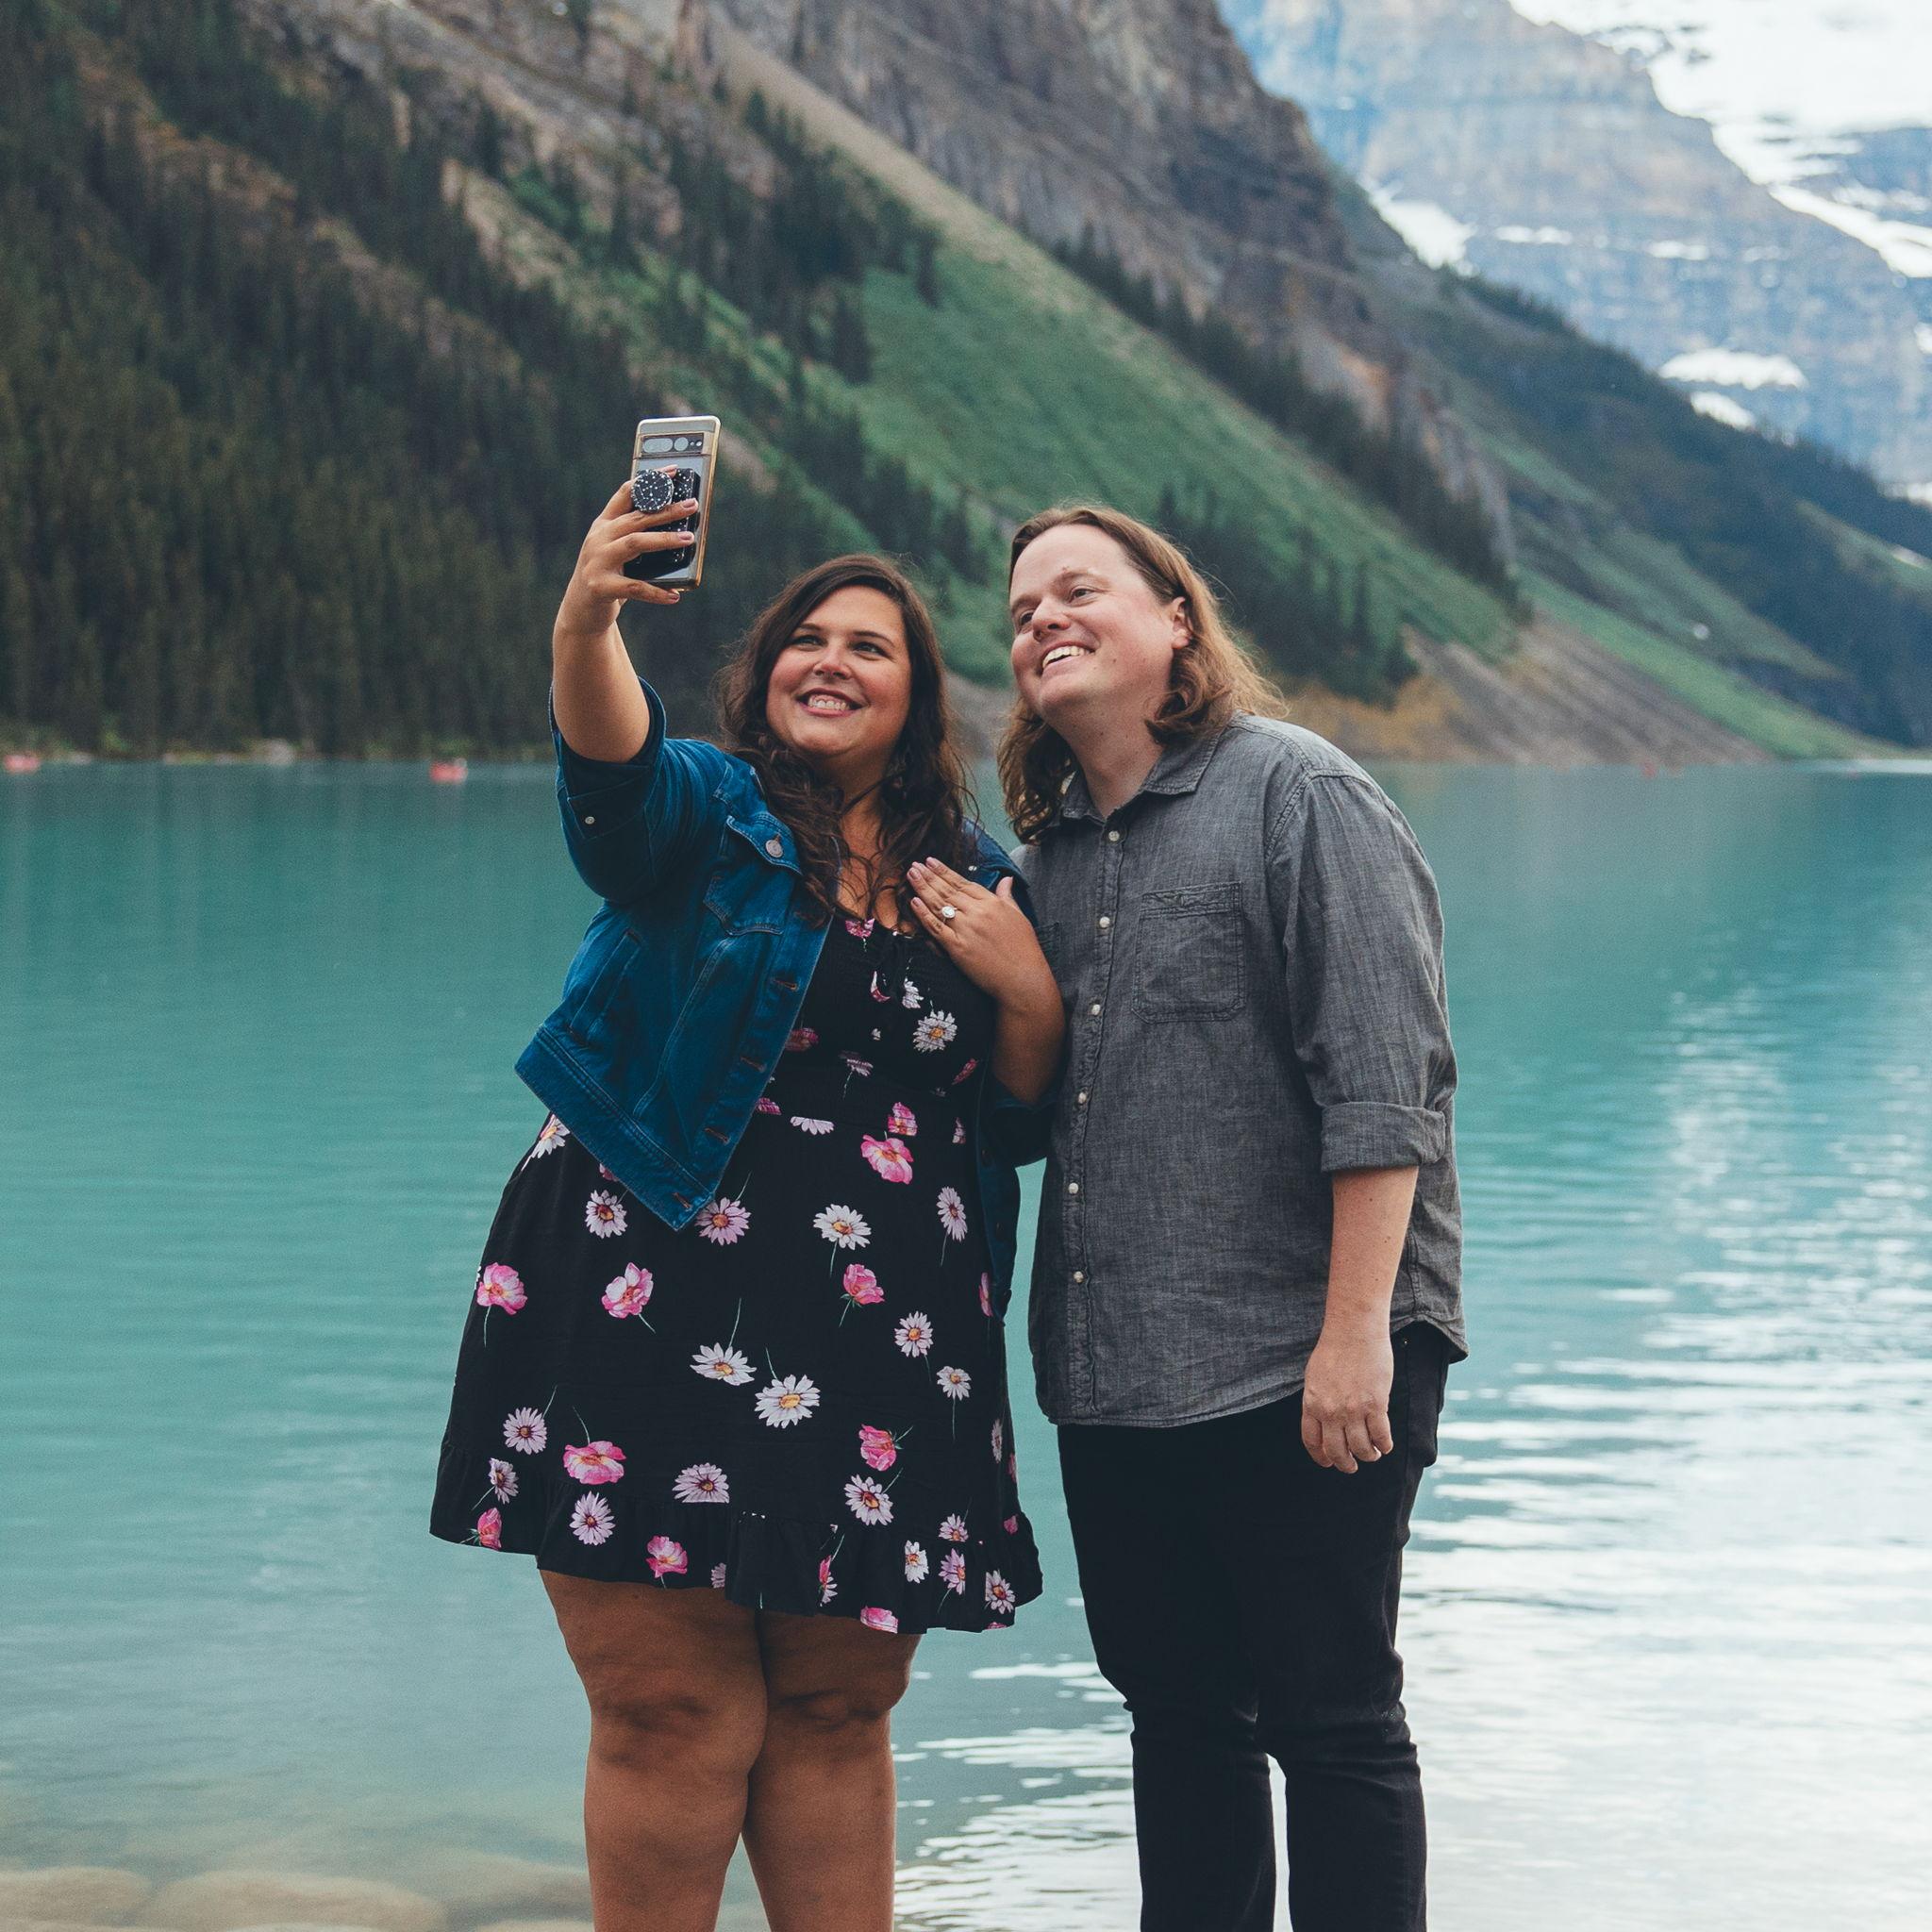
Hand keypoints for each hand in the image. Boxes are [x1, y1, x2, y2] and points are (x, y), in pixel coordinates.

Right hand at [554, 475, 699, 645]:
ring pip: (636, 543)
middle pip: (637, 518)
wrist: (580, 610)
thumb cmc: (607, 576)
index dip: (649, 481)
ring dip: (664, 539)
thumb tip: (678, 527)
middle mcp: (598, 538)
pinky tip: (674, 596)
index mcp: (604, 525)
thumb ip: (636, 536)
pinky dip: (656, 592)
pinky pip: (634, 587)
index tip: (672, 471)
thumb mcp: (617, 551)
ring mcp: (597, 562)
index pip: (626, 494)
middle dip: (666, 510)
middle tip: (692, 505)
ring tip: (689, 538)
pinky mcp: (600, 587)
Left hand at [907, 858, 1056, 1013]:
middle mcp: (978, 913)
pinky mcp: (957, 948)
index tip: (931, 861)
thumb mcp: (1019, 916)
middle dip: (929, 876)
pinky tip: (914, 902)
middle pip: (947, 890)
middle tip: (914, 864)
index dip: (944, 871)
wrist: (1023, 979)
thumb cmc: (1024, 950)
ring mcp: (966, 929)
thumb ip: (1007, 896)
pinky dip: (923, 914)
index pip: (963, 883)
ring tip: (911, 875)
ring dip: (922, 888)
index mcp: (992, 903)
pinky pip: (936, 928)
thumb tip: (1006, 878)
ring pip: (939, 905)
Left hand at [1300, 1327, 1394, 1472]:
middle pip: (1336, 1451)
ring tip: (1372, 1454)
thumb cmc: (1334, 1349)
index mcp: (1312, 1404)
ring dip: (1367, 1456)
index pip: (1312, 1442)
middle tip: (1352, 1466)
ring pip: (1360, 1448)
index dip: (1321, 1457)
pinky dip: (1384, 1445)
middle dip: (1345, 1464)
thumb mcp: (1315, 1377)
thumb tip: (1323, 1421)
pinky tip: (1385, 1445)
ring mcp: (1353, 1410)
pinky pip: (1381, 1436)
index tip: (1328, 1463)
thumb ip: (1318, 1400)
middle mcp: (1330, 1412)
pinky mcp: (1376, 1405)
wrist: (1354, 1330)